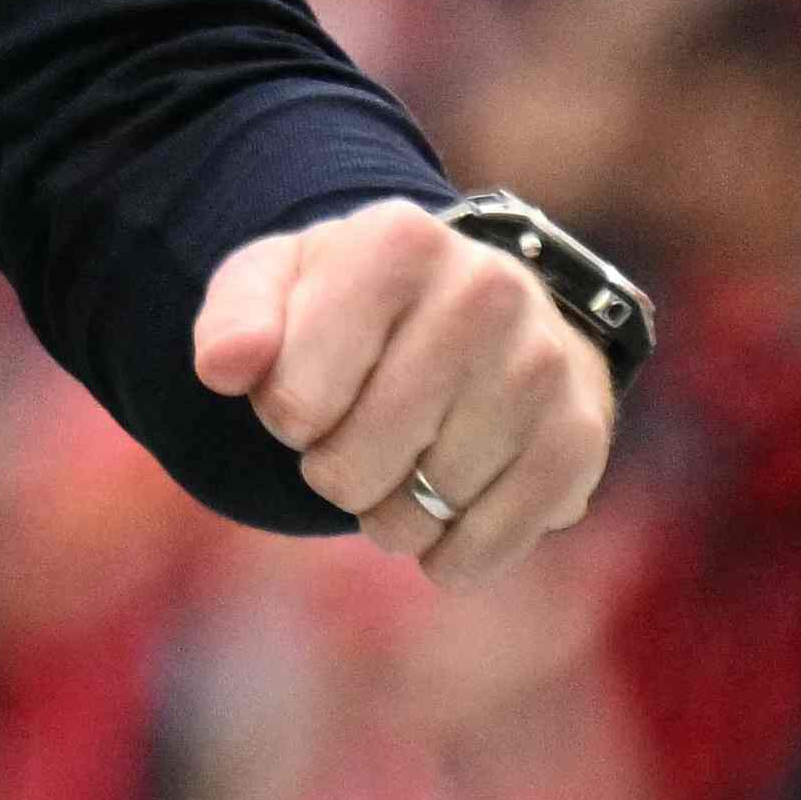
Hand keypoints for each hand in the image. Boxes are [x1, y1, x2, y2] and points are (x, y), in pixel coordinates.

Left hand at [190, 196, 619, 585]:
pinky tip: (441, 527)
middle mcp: (486, 291)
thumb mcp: (278, 283)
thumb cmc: (356, 303)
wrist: (480, 310)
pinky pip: (496, 538)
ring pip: (424, 505)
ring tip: (398, 472)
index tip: (303, 392)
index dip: (283, 416)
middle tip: (347, 444)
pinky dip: (454, 555)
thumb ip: (234, 319)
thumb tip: (220, 369)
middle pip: (355, 462)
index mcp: (396, 244)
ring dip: (391, 516)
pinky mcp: (580, 436)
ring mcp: (542, 365)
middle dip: (332, 473)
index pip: (292, 400)